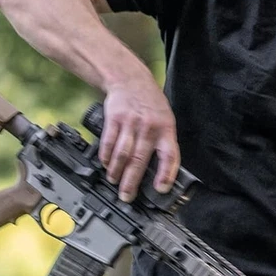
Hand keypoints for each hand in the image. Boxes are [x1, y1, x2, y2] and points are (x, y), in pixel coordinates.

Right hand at [99, 82, 179, 202]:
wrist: (130, 78)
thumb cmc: (151, 105)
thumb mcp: (166, 121)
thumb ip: (164, 143)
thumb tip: (162, 173)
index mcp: (166, 130)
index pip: (169, 156)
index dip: (166, 174)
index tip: (161, 189)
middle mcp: (149, 128)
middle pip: (139, 159)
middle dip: (132, 181)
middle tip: (127, 196)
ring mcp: (130, 123)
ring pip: (122, 153)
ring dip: (117, 172)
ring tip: (114, 183)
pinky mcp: (114, 118)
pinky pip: (109, 141)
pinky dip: (106, 156)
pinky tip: (105, 165)